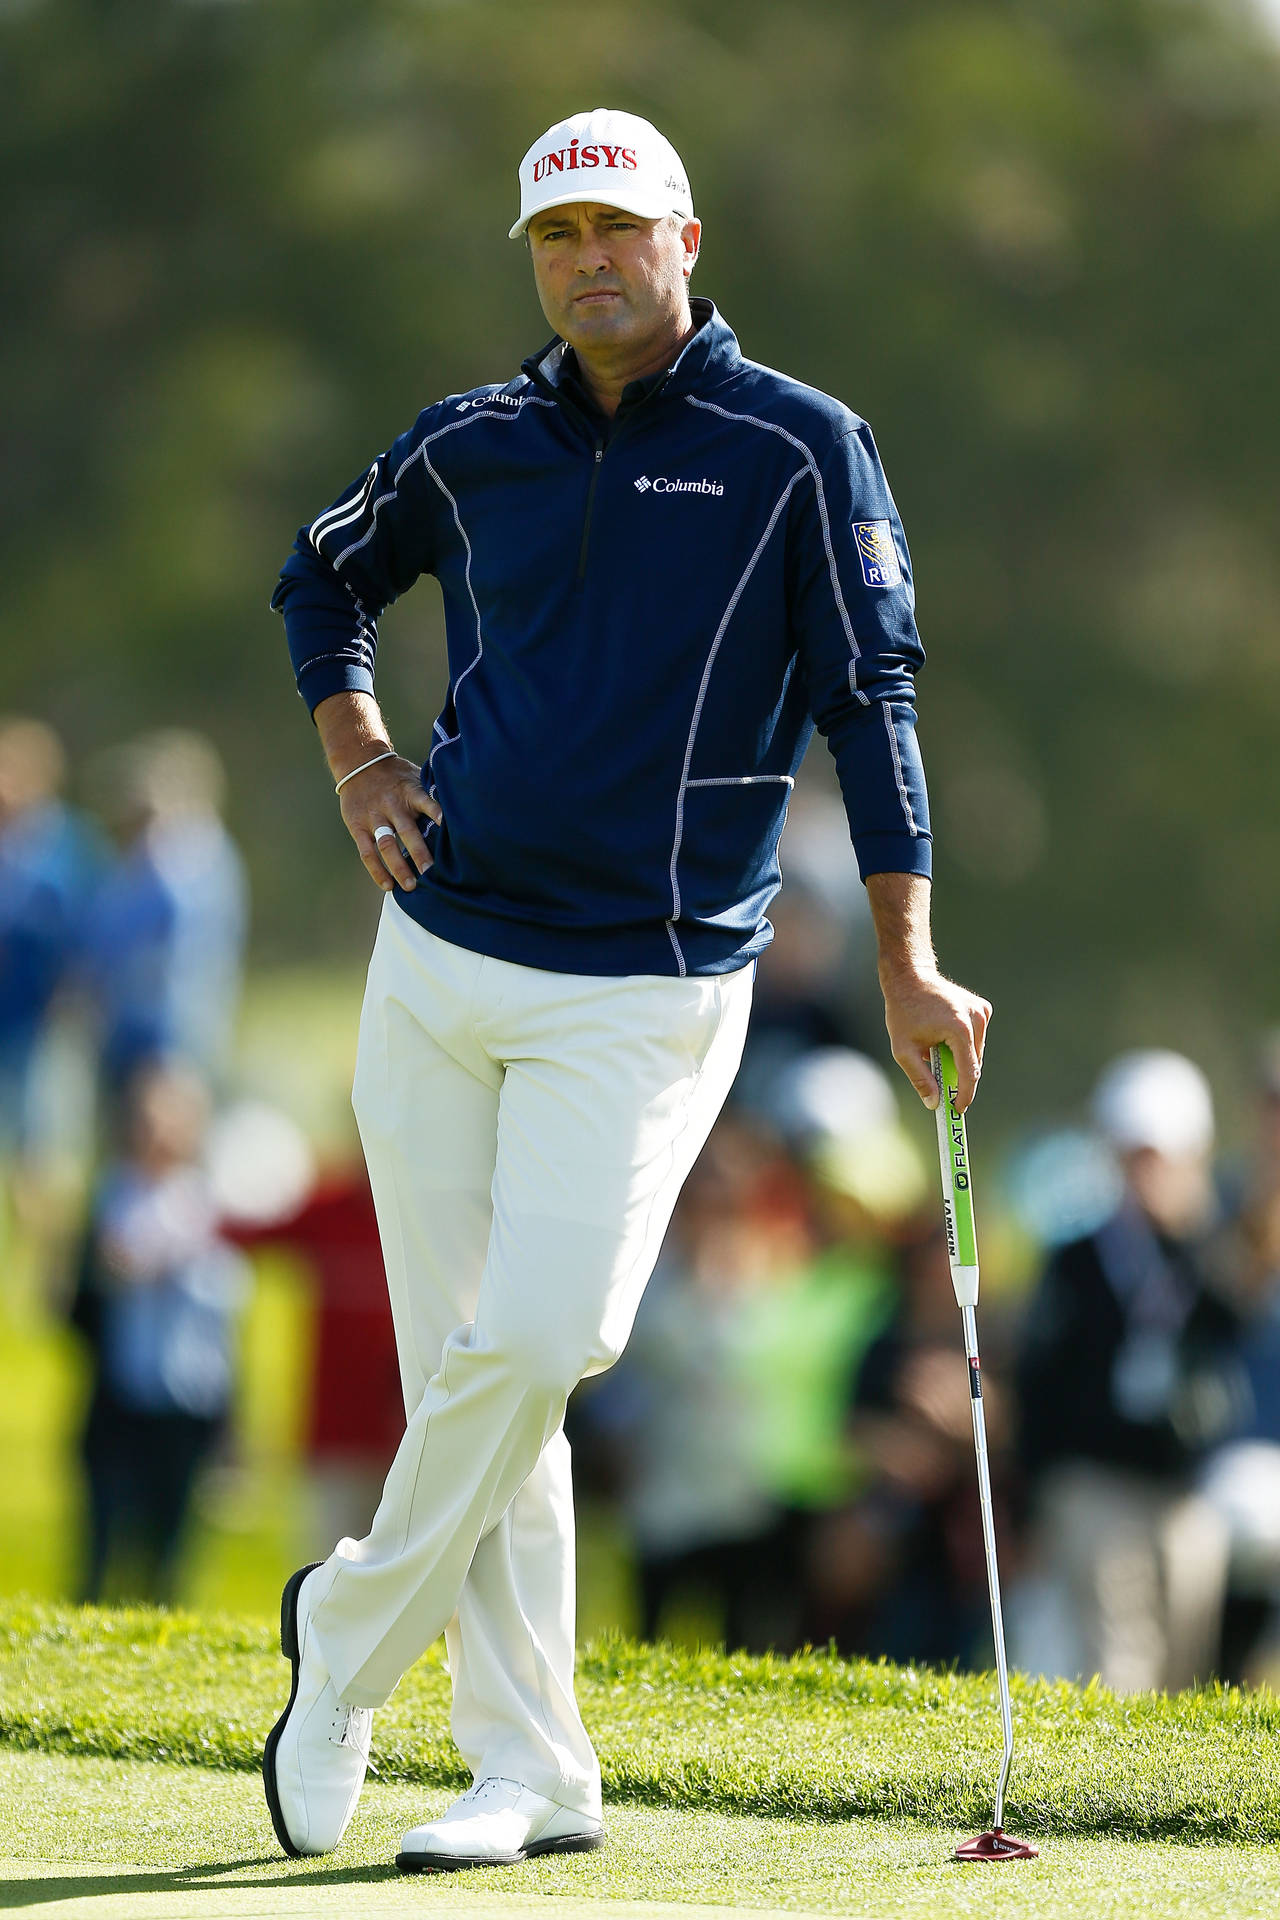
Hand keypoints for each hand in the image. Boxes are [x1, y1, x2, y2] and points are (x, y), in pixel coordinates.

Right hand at [338, 755, 441, 893]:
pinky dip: (377, 871)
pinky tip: (388, 886)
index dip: (437, 814)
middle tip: (431, 873)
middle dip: (419, 853)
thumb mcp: (416, 777)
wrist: (359, 763)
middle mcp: (392, 805)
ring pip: (386, 845)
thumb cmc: (397, 776)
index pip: (427, 803)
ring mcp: (374, 817)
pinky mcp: (358, 827)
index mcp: (410, 791)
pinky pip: (367, 853)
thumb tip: (465, 810)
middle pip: (407, 831)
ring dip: (398, 867)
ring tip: (410, 886)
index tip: (450, 829)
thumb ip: (432, 794)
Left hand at [880, 963, 990, 1112]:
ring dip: (960, 1060)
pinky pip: (976, 1038)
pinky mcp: (982, 1008)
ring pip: (976, 1052)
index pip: (969, 1072)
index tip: (958, 1110)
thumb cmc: (904, 1012)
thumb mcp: (903, 1050)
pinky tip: (943, 1037)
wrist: (910, 977)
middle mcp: (976, 1018)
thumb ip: (919, 1078)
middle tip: (944, 1093)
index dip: (964, 1094)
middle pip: (973, 1063)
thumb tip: (934, 1103)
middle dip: (958, 1078)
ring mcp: (982, 1011)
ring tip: (935, 1053)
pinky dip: (962, 1046)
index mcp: (960, 1029)